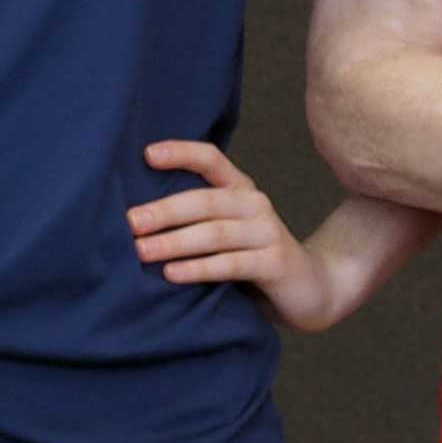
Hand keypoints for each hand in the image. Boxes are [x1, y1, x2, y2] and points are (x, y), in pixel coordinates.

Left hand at [131, 141, 353, 330]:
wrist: (311, 289)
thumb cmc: (252, 259)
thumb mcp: (225, 233)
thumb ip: (195, 221)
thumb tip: (136, 220)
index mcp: (240, 189)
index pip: (211, 159)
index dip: (181, 153)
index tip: (146, 155)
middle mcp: (255, 204)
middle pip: (205, 200)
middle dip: (164, 211)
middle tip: (130, 223)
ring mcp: (267, 232)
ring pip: (215, 233)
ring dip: (175, 242)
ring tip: (142, 251)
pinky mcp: (275, 263)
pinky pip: (231, 264)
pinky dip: (199, 268)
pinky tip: (173, 273)